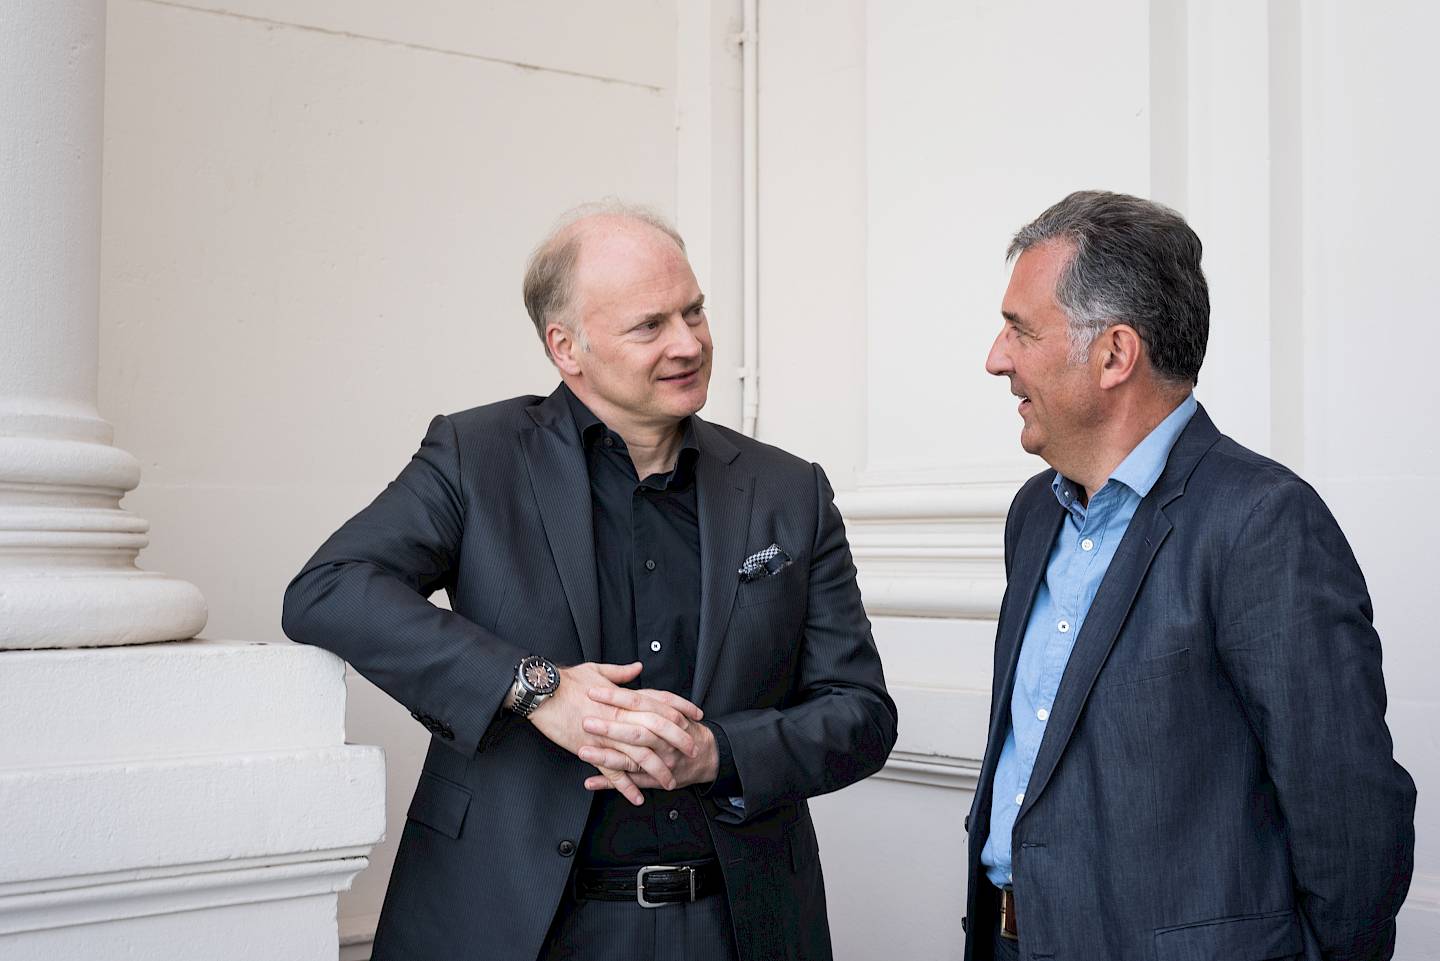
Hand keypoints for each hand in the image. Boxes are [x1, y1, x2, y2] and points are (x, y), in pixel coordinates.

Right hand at [525, 662, 702, 804]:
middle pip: (657, 728)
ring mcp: (606, 734)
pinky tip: (637, 797)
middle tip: (693, 751)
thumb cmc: (566, 680)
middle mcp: (619, 715)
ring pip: (639, 755)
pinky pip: (612, 772)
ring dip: (657, 770)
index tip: (695, 716)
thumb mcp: (595, 670)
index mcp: (623, 696)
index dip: (680, 708)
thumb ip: (620, 673)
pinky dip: (626, 787)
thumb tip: (637, 668)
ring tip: (670, 781)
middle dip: (678, 741)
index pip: (659, 702)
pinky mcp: (590, 749)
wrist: (541, 692)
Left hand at [579, 686, 718, 793]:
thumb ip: (649, 691)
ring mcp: (658, 761)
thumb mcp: (672, 705)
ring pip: (632, 759)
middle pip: (636, 731)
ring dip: (606, 757)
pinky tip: (590, 781)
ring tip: (583, 752)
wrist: (706, 755)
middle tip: (586, 721)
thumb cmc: (685, 728)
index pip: (638, 702)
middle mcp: (663, 739)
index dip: (615, 696)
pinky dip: (610, 783)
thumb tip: (633, 668)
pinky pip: (629, 783)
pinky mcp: (652, 779)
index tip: (592, 691)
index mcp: (666, 716)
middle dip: (610, 727)